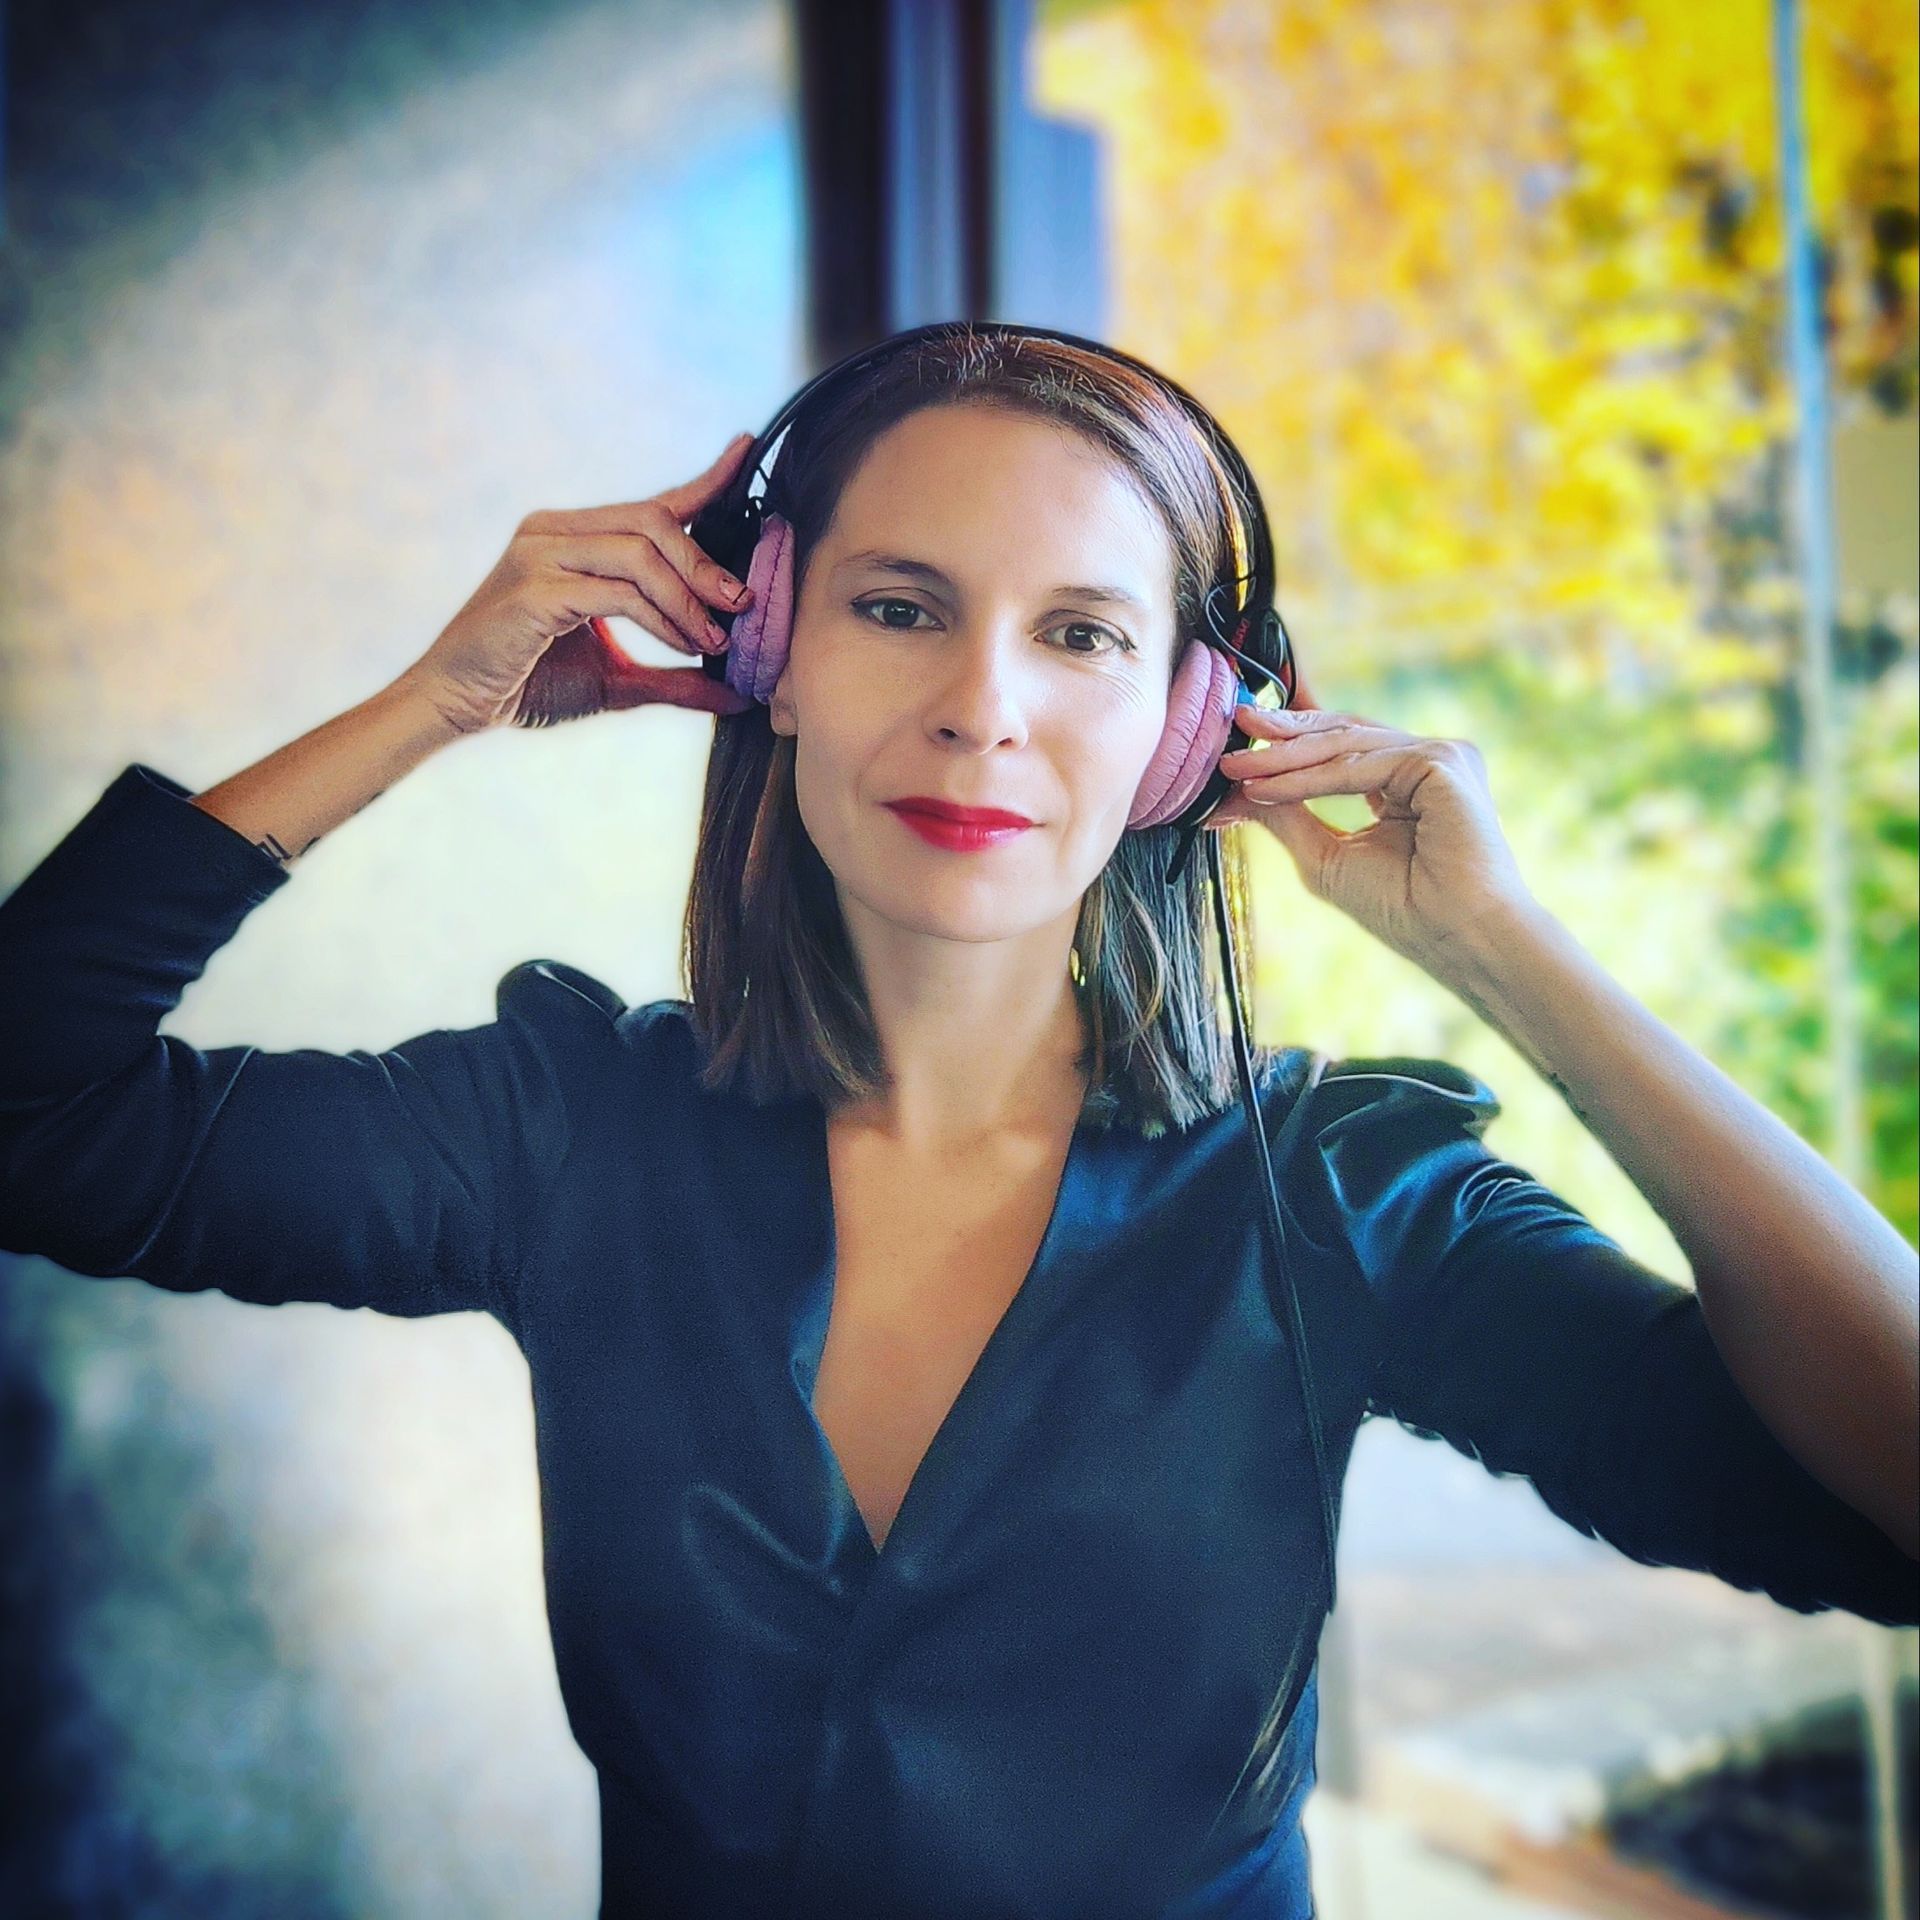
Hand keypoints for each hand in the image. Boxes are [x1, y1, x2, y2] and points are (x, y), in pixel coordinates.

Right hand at [400, 433, 762, 733]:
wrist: (457, 704)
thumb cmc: (530, 684)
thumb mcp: (618, 682)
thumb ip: (674, 681)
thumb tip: (736, 696)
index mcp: (573, 537)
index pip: (652, 502)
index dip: (704, 481)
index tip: (747, 452)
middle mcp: (554, 532)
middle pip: (653, 520)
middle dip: (706, 563)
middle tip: (741, 604)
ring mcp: (538, 555)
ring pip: (640, 553)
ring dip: (688, 598)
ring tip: (713, 640)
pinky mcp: (532, 590)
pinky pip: (617, 592)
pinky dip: (659, 619)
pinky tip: (681, 646)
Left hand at [1205, 705, 1537, 967]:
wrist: (1452, 935)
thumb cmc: (1400, 908)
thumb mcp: (1324, 855)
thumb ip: (1286, 814)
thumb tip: (1237, 789)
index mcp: (1407, 781)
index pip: (1341, 746)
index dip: (1290, 739)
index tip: (1236, 745)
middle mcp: (1428, 762)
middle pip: (1343, 733)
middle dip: (1283, 733)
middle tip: (1232, 730)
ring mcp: (1440, 757)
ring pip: (1347, 743)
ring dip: (1286, 756)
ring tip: (1236, 768)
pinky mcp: (1444, 760)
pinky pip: (1362, 762)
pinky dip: (1311, 776)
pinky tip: (1269, 786)